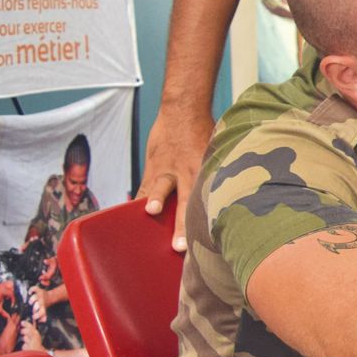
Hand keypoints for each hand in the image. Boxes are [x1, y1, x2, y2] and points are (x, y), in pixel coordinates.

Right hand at [139, 102, 214, 251]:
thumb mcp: (217, 156)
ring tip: (151, 210)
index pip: (208, 202)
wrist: (183, 111)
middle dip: (183, 224)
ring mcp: (166, 170)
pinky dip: (138, 202)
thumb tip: (229, 199)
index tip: (211, 243)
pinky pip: (144, 188)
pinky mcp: (152, 168)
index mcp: (206, 173)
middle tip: (180, 245)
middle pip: (185, 202)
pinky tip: (128, 219)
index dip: (209, 223)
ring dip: (156, 200)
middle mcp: (186, 173)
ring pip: (160, 190)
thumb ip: (218, 176)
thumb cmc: (205, 135)